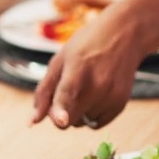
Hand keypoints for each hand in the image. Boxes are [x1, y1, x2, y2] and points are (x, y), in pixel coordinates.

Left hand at [30, 0, 158, 129]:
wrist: (125, 35)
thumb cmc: (87, 45)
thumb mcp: (60, 59)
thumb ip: (44, 91)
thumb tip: (33, 121)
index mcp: (78, 68)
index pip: (67, 93)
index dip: (62, 110)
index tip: (60, 121)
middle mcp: (97, 84)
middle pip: (69, 119)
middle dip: (61, 113)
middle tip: (65, 92)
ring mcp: (111, 95)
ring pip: (82, 123)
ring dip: (78, 112)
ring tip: (86, 86)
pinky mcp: (121, 103)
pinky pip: (97, 124)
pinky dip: (92, 115)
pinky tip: (97, 94)